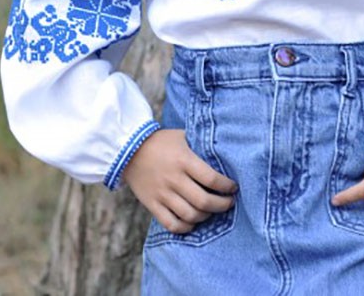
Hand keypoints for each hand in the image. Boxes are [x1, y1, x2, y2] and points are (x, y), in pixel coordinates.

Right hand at [122, 128, 237, 233]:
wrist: (129, 149)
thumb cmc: (162, 141)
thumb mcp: (182, 136)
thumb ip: (200, 145)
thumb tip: (225, 151)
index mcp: (183, 160)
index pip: (211, 178)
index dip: (226, 186)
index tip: (234, 187)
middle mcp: (174, 179)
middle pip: (203, 201)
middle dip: (221, 205)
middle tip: (229, 202)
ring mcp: (162, 194)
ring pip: (190, 215)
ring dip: (206, 216)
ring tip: (212, 210)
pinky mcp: (152, 204)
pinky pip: (172, 224)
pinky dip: (186, 227)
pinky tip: (193, 221)